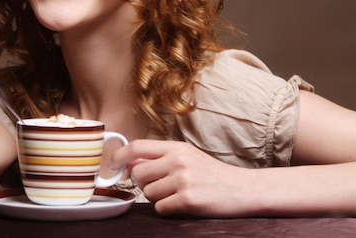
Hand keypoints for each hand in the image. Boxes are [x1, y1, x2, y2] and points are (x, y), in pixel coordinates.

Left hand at [110, 139, 249, 216]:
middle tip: (159, 186)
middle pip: (137, 173)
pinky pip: (160, 208)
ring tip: (176, 194)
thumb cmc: (213, 174)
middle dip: (143, 183)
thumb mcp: (188, 156)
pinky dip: (167, 209)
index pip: (137, 146)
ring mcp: (183, 179)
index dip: (120, 155)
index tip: (113, 164)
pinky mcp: (187, 199)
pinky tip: (182, 204)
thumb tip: (130, 161)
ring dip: (158, 198)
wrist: (242, 189)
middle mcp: (178, 160)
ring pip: (148, 193)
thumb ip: (162, 157)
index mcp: (177, 147)